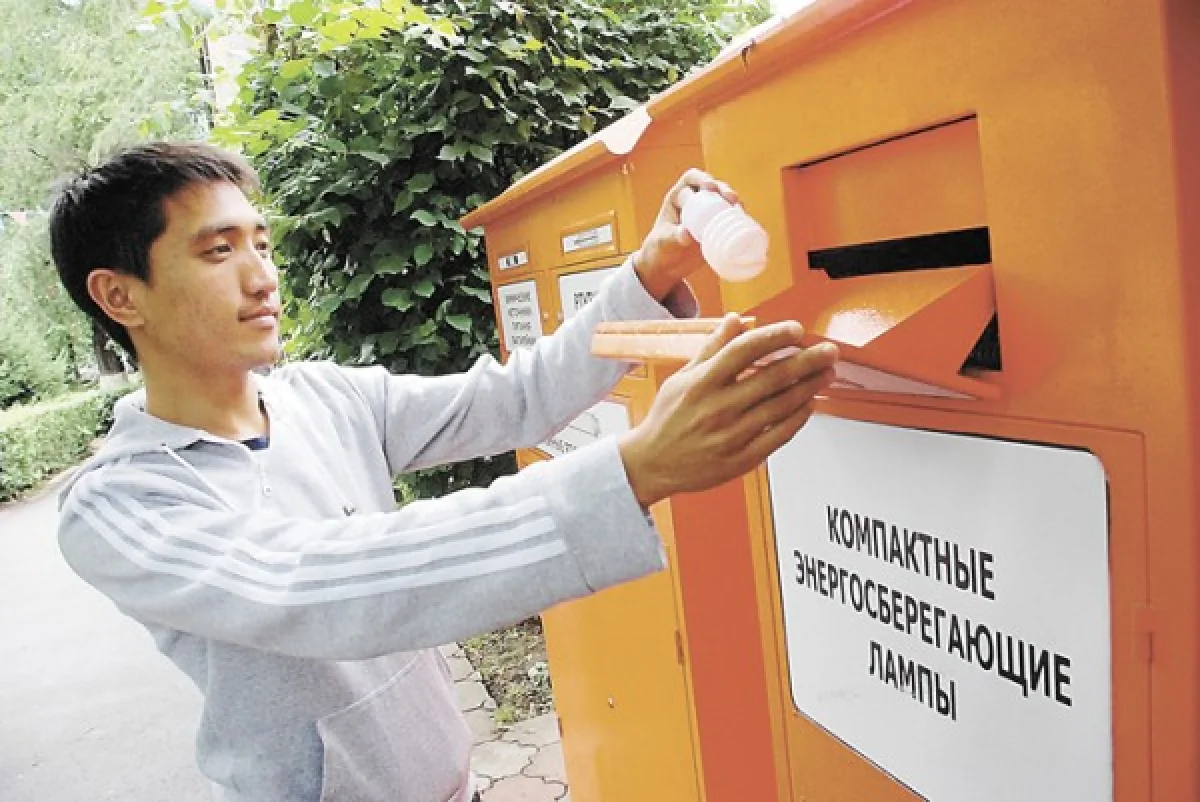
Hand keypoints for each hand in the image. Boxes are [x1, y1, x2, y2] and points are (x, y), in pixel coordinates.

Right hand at [618, 315, 838, 505]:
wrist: (652, 464)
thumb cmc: (667, 420)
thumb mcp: (681, 378)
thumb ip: (711, 349)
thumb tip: (736, 321)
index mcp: (701, 383)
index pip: (745, 350)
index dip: (774, 336)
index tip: (795, 330)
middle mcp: (718, 407)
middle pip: (772, 377)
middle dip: (807, 360)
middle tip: (828, 350)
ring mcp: (732, 434)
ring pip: (781, 405)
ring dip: (810, 387)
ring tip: (826, 373)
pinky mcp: (742, 458)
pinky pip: (779, 435)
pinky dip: (798, 418)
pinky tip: (809, 404)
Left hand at [633, 169, 737, 301]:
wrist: (666, 267)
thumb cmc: (660, 249)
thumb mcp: (663, 242)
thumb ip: (673, 237)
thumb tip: (687, 234)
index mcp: (677, 197)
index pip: (691, 180)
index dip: (702, 178)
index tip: (710, 187)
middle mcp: (694, 201)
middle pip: (712, 187)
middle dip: (723, 188)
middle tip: (730, 199)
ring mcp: (706, 213)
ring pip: (723, 200)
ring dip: (733, 201)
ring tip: (739, 208)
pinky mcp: (715, 227)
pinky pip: (728, 218)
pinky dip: (736, 217)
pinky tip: (743, 220)